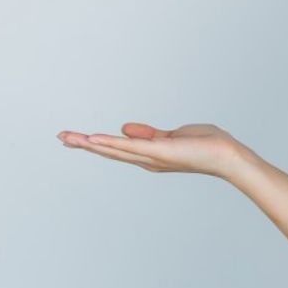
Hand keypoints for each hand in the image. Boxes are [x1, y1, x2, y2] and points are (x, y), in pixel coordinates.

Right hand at [58, 122, 246, 179]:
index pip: (117, 148)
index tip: (75, 137)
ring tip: (68, 137)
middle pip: (109, 151)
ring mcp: (152, 157)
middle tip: (61, 137)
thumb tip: (124, 128)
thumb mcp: (173, 135)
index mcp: (150, 154)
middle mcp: (147, 160)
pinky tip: (94, 139)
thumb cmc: (206, 146)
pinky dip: (111, 143)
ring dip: (90, 143)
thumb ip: (148, 133)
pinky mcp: (159, 151)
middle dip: (84, 144)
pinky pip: (131, 146)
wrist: (227, 155)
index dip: (95, 143)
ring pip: (114, 149)